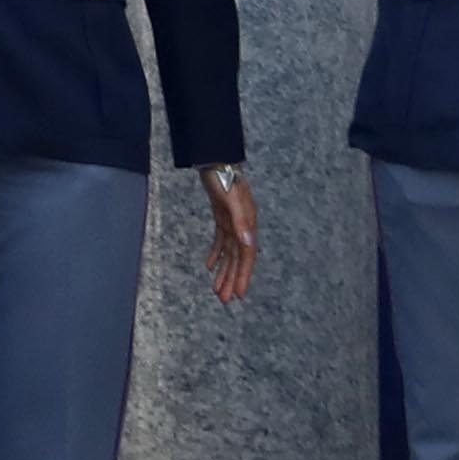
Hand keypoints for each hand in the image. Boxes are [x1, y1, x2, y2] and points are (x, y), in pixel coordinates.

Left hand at [201, 166, 261, 303]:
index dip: (243, 275)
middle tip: (224, 299)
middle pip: (238, 258)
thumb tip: (249, 242)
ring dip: (224, 270)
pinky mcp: (223, 216)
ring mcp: (233, 221)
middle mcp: (243, 225)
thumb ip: (241, 221)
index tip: (238, 294)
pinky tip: (209, 266)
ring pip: (229, 252)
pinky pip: (221, 240)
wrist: (216, 160)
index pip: (246, 255)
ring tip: (217, 289)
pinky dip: (216, 253)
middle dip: (232, 278)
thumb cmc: (225, 179)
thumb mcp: (232, 200)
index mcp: (247, 224)